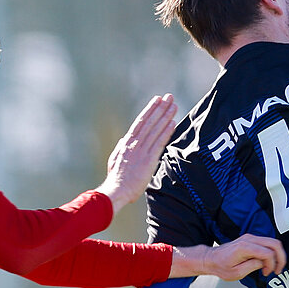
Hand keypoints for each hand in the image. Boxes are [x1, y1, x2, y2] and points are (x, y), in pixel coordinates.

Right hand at [98, 94, 178, 210]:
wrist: (116, 190)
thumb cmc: (116, 179)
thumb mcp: (115, 159)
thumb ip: (121, 148)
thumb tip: (124, 140)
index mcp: (126, 143)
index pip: (140, 122)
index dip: (149, 110)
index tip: (156, 101)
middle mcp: (134, 144)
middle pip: (149, 122)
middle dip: (160, 108)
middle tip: (169, 97)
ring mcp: (141, 151)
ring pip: (155, 129)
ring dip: (165, 116)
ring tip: (173, 106)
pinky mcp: (149, 160)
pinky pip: (159, 143)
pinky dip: (166, 132)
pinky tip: (172, 123)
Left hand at [170, 234, 286, 280]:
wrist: (211, 259)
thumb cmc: (221, 266)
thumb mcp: (236, 273)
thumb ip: (252, 266)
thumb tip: (264, 263)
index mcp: (244, 247)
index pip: (268, 253)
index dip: (271, 264)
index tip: (268, 273)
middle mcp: (249, 239)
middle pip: (275, 244)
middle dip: (280, 258)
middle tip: (278, 270)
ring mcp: (250, 238)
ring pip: (273, 242)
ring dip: (276, 256)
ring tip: (272, 268)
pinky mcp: (251, 239)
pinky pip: (267, 244)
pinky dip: (271, 253)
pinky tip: (266, 263)